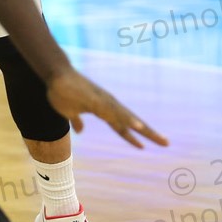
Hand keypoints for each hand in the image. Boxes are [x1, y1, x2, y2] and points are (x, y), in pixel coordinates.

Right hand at [46, 69, 167, 148]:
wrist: (55, 75)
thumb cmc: (63, 92)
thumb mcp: (70, 112)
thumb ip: (77, 121)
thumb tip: (80, 131)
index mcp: (104, 110)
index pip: (122, 126)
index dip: (132, 137)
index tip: (145, 146)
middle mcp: (108, 105)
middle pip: (132, 122)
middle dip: (149, 133)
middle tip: (167, 143)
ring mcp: (104, 102)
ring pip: (126, 118)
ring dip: (140, 127)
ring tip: (154, 137)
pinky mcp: (96, 100)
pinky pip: (113, 113)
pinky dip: (126, 119)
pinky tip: (135, 125)